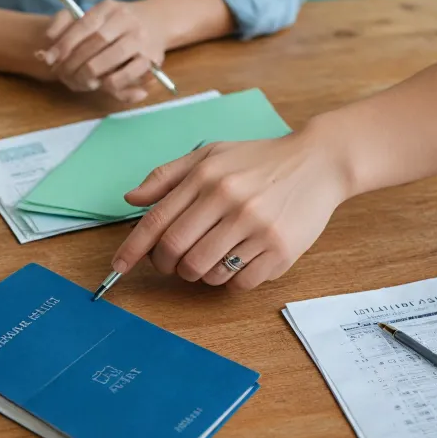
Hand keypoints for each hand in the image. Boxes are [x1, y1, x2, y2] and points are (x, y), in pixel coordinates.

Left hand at [36, 0, 166, 103]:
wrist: (158, 21)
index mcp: (108, 7)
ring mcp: (140, 39)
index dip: (65, 43)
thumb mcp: (95, 16)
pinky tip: (103, 84)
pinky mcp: (152, 58)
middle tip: (63, 75)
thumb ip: (67, 23)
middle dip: (76, 61)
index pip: (83, 24)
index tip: (50, 58)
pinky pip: (130, 73)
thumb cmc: (118, 24)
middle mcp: (126, 20)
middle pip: (96, 41)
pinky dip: (114, 81)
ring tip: (82, 80)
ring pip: (113, 56)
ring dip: (92, 72)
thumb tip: (48, 36)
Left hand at [111, 125, 352, 291]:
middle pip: (176, 253)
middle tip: (173, 261)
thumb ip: (168, 176)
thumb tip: (131, 199)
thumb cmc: (259, 160)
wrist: (318, 162)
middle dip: (166, 265)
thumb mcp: (210, 154)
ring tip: (211, 256)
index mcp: (207, 177)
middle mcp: (229, 201)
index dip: (132, 249)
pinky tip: (239, 260)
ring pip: (204, 273)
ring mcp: (256, 227)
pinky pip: (238, 283)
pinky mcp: (280, 250)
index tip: (118, 268)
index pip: (157, 222)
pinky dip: (230, 279)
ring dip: (198, 273)